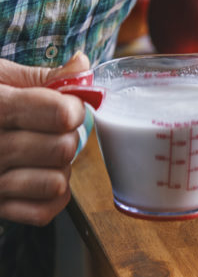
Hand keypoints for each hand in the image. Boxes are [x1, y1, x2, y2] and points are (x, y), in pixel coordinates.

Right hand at [0, 52, 90, 224]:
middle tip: (50, 132)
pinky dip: (50, 197)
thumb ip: (41, 77)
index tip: (66, 106)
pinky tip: (36, 177)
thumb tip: (82, 64)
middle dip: (66, 138)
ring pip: (56, 182)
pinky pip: (43, 212)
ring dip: (58, 169)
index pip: (59, 114)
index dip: (73, 108)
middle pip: (63, 149)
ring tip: (40, 156)